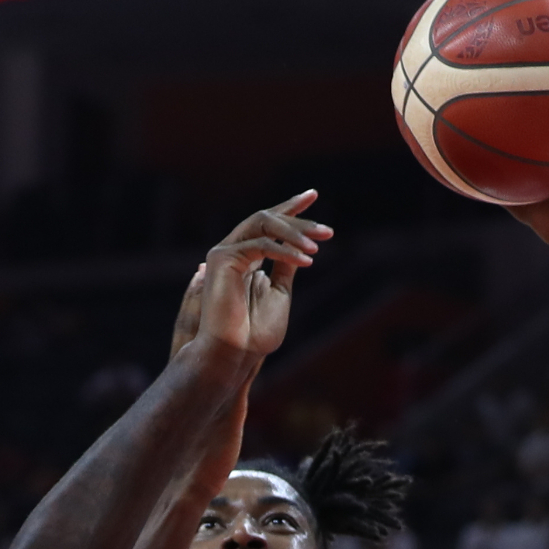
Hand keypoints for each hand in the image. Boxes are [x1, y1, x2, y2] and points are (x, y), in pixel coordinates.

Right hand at [169, 193, 331, 365]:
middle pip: (267, 218)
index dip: (291, 208)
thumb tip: (301, 245)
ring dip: (294, 232)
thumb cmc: (254, 334)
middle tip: (327, 232)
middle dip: (299, 220)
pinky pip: (260, 244)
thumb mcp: (279, 293)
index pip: (269, 224)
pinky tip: (305, 260)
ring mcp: (225, 252)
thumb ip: (286, 267)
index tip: (313, 195)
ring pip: (262, 223)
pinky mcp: (221, 258)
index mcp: (246, 259)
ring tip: (318, 246)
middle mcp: (233, 251)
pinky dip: (285, 250)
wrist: (234, 354)